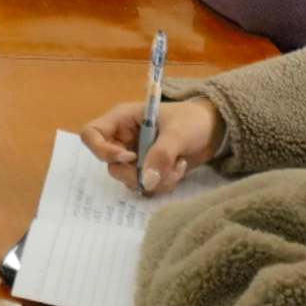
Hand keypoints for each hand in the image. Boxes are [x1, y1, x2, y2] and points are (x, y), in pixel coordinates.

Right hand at [80, 95, 224, 195]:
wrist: (214, 129)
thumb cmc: (192, 121)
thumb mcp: (178, 133)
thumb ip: (161, 154)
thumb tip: (146, 181)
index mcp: (121, 120)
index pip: (91, 134)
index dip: (102, 149)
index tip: (129, 157)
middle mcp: (123, 139)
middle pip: (111, 164)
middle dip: (136, 173)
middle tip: (158, 172)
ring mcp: (136, 156)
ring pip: (130, 178)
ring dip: (154, 180)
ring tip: (177, 167)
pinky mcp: (149, 169)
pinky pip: (146, 185)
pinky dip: (163, 184)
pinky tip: (179, 169)